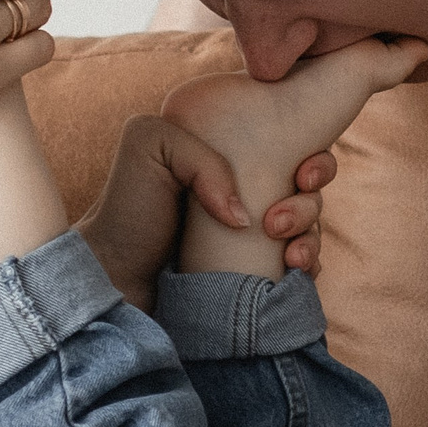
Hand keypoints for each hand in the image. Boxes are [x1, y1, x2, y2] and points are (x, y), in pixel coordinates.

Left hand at [73, 121, 341, 310]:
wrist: (112, 281)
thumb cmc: (126, 211)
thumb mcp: (151, 145)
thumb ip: (201, 152)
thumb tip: (248, 214)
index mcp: (232, 163)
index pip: (293, 150)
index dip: (314, 159)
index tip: (305, 172)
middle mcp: (248, 199)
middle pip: (311, 192)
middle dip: (311, 203)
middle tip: (278, 222)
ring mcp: (254, 242)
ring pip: (311, 232)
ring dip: (311, 237)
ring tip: (287, 253)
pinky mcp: (257, 280)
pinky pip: (302, 272)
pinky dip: (308, 268)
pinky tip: (293, 271)